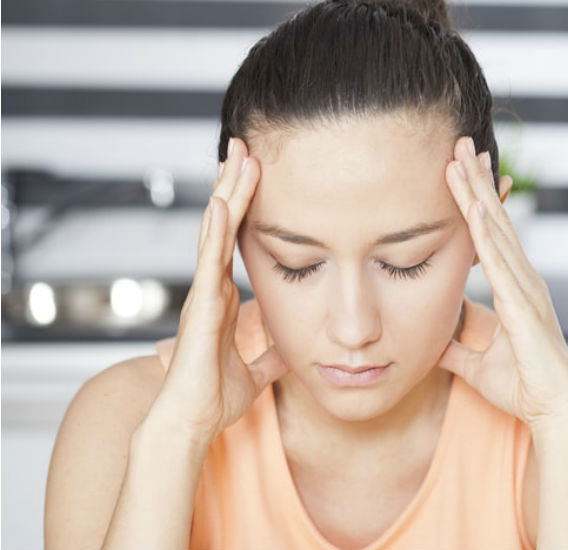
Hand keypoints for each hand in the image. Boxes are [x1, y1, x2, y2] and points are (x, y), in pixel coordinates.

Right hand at [150, 137, 286, 441]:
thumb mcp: (256, 370)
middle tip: (245, 146)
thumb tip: (292, 348)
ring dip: (227, 195)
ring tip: (237, 157)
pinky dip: (215, 234)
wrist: (192, 422)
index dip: (245, 207)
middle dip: (234, 186)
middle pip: (225, 226)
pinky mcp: (200, 309)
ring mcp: (203, 294)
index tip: (256, 174)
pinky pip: (208, 264)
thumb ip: (271, 354)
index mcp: (223, 297)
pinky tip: (221, 205)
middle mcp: (211, 288)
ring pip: (216, 234)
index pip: (238, 240)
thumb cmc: (213, 398)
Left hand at [438, 136, 567, 427]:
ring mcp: (526, 288)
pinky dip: (485, 232)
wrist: (554, 411)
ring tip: (461, 158)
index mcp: (514, 288)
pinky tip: (472, 207)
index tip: (460, 170)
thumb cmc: (523, 388)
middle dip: (477, 181)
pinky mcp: (522, 304)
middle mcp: (523, 279)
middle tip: (460, 143)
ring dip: (477, 193)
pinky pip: (499, 261)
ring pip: (496, 230)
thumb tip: (430, 337)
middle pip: (495, 220)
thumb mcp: (474, 363)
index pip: (490, 235)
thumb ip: (454, 345)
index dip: (475, 201)